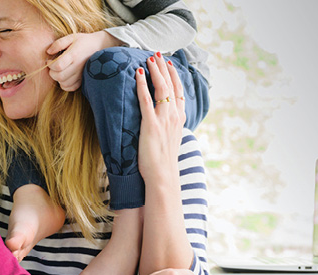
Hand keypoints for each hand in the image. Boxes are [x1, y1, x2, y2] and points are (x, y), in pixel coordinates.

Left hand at [47, 31, 121, 90]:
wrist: (100, 46)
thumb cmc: (83, 41)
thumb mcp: (71, 37)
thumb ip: (58, 43)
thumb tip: (48, 52)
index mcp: (74, 55)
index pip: (58, 65)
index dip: (50, 64)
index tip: (49, 60)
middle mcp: (78, 66)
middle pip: (59, 76)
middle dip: (52, 73)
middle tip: (52, 67)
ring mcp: (81, 74)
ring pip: (64, 84)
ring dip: (58, 79)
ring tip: (59, 71)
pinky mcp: (83, 79)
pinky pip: (71, 88)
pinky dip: (65, 85)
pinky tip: (64, 77)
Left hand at [136, 53, 185, 183]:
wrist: (162, 176)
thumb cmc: (163, 161)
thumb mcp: (170, 140)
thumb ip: (168, 126)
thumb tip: (162, 120)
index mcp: (180, 119)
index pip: (179, 91)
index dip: (174, 75)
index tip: (168, 63)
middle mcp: (174, 116)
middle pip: (171, 85)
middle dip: (163, 67)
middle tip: (156, 54)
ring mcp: (163, 120)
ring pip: (161, 88)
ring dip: (154, 71)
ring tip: (148, 59)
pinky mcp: (150, 125)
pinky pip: (146, 100)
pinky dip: (142, 85)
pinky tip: (137, 74)